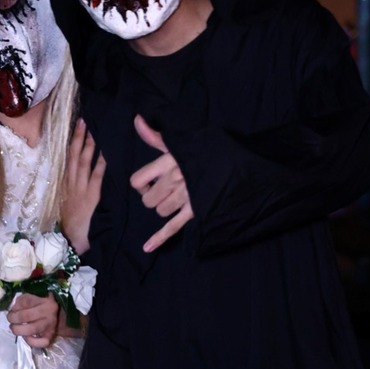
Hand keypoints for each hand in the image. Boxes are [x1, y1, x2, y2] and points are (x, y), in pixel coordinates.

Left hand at [7, 293, 58, 348]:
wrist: (56, 315)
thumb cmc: (40, 306)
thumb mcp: (30, 298)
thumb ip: (20, 302)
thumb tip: (12, 311)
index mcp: (45, 301)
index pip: (25, 302)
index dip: (14, 309)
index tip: (10, 312)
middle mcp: (49, 313)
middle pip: (26, 316)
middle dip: (14, 319)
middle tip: (11, 321)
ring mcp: (51, 326)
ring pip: (32, 330)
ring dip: (19, 330)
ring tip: (15, 329)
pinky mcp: (51, 336)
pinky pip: (41, 342)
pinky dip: (31, 341)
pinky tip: (26, 337)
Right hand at [61, 118, 105, 254]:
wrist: (70, 241)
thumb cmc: (69, 226)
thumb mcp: (63, 205)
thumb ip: (69, 191)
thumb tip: (72, 177)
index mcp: (63, 185)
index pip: (66, 160)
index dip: (70, 143)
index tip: (74, 129)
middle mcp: (70, 184)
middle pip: (74, 156)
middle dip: (78, 138)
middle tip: (84, 121)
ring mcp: (80, 189)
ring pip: (83, 162)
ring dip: (88, 145)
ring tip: (93, 130)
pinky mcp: (91, 197)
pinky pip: (96, 176)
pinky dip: (101, 163)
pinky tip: (106, 153)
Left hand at [129, 115, 193, 251]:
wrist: (233, 163)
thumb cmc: (204, 151)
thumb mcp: (180, 141)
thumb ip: (154, 136)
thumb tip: (136, 120)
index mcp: (168, 162)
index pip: (137, 181)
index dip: (140, 184)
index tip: (149, 181)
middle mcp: (174, 181)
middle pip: (147, 200)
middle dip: (152, 197)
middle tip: (164, 190)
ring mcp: (184, 197)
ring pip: (160, 212)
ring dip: (164, 208)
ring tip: (176, 198)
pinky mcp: (194, 211)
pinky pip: (172, 227)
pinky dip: (159, 239)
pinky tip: (147, 247)